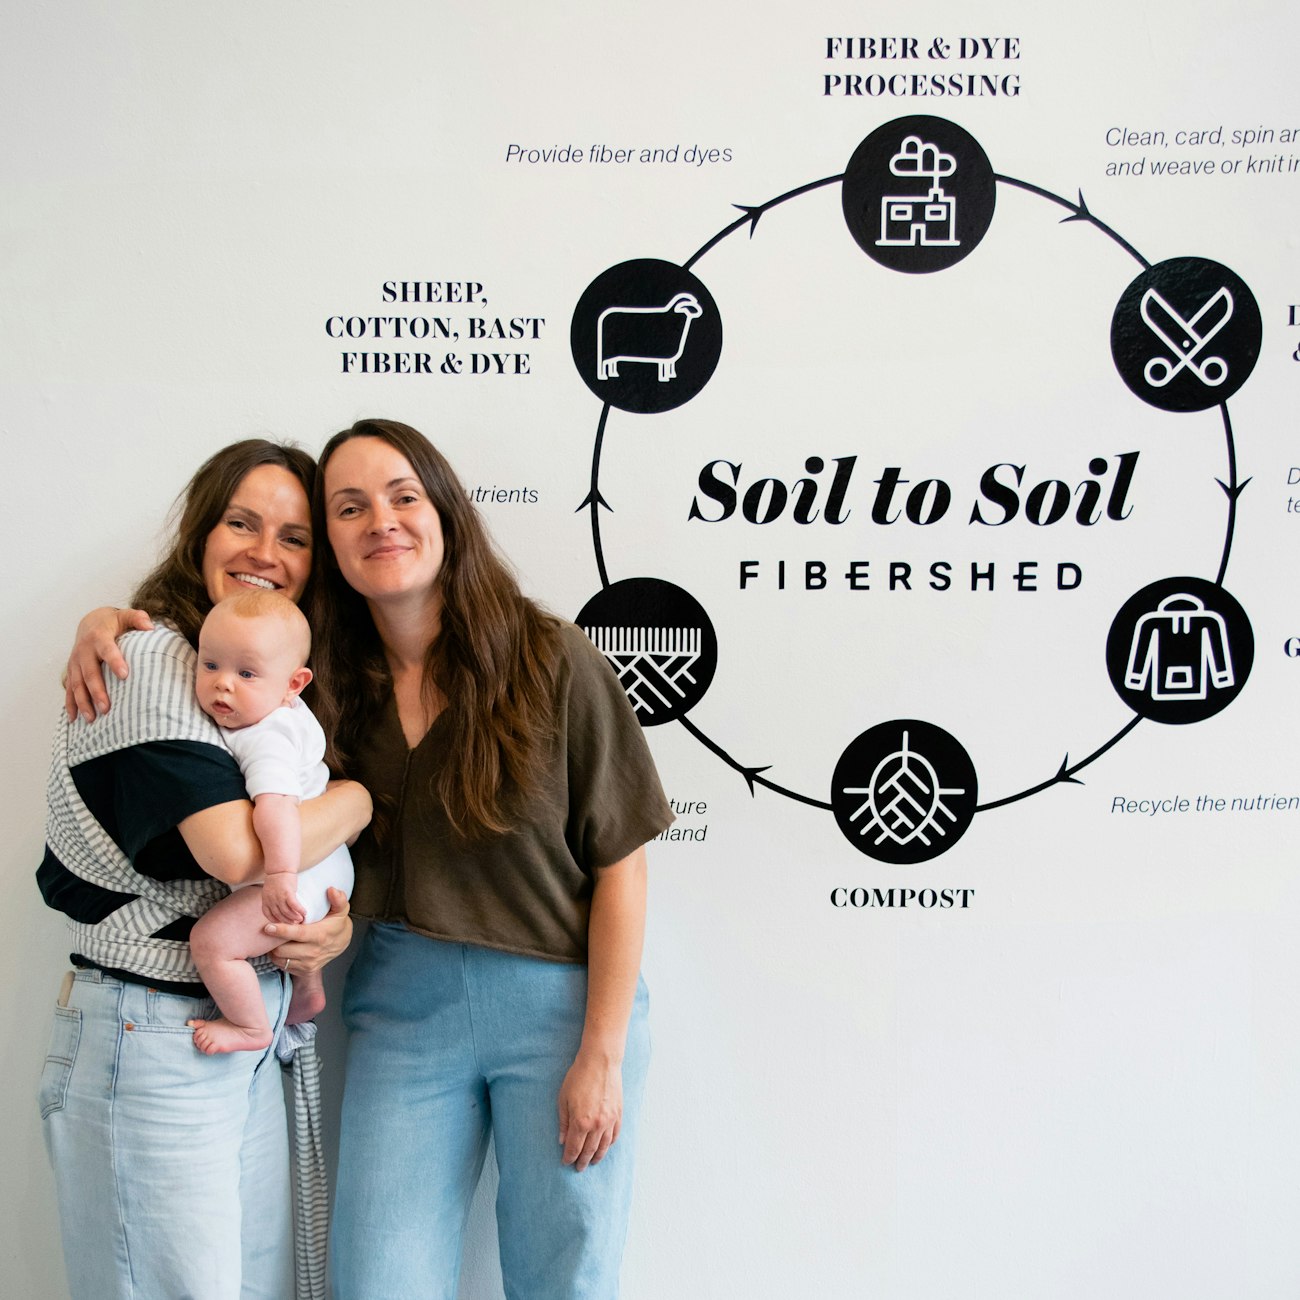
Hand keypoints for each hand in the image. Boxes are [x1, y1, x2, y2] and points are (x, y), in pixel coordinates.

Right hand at [64, 607, 153, 721]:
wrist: (90, 623)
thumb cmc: (113, 622)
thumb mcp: (126, 615)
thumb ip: (138, 618)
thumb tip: (150, 626)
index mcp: (99, 637)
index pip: (107, 650)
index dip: (115, 661)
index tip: (125, 675)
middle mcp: (84, 651)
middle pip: (90, 673)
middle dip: (97, 691)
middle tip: (107, 708)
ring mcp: (75, 663)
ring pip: (76, 684)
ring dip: (83, 702)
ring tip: (91, 719)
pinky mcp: (72, 671)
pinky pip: (69, 689)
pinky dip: (70, 704)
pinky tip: (73, 719)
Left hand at [261, 874, 305, 925]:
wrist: (280, 868)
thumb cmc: (277, 879)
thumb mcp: (270, 891)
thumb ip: (272, 899)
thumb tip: (279, 907)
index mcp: (265, 900)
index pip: (268, 914)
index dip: (276, 920)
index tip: (283, 923)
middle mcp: (271, 900)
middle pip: (279, 915)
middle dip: (287, 921)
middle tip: (294, 923)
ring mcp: (279, 897)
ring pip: (287, 912)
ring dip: (294, 917)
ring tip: (300, 919)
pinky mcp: (288, 893)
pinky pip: (294, 905)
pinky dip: (299, 910)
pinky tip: (305, 912)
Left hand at [265, 888, 351, 973]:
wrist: (343, 942)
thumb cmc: (336, 923)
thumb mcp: (340, 909)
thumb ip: (337, 899)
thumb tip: (331, 890)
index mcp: (320, 935)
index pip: (297, 934)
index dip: (281, 930)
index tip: (268, 926)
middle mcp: (313, 952)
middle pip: (283, 949)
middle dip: (274, 940)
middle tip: (270, 930)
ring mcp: (308, 964)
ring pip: (280, 959)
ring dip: (274, 950)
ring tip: (274, 939)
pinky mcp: (305, 971)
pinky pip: (283, 966)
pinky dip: (278, 958)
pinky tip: (281, 948)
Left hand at [557, 1048, 622, 1171]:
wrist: (600, 1062)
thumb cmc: (578, 1077)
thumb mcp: (563, 1099)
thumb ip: (563, 1122)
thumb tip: (562, 1140)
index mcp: (581, 1122)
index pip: (574, 1148)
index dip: (569, 1157)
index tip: (566, 1162)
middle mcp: (597, 1125)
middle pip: (589, 1150)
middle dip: (582, 1161)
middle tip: (578, 1168)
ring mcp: (610, 1120)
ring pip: (604, 1146)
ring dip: (597, 1157)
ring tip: (592, 1162)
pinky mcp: (619, 1114)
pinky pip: (615, 1135)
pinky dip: (610, 1144)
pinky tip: (605, 1147)